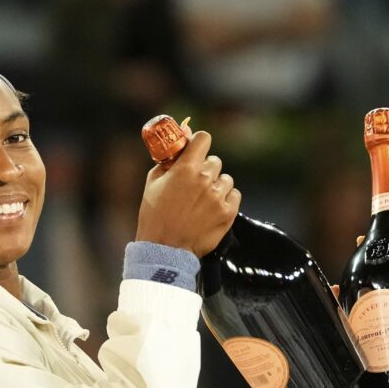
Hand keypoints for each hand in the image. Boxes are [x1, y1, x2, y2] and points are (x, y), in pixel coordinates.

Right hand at [136, 128, 240, 255]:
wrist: (165, 249)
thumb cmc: (155, 215)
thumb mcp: (153, 182)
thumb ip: (168, 160)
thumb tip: (180, 142)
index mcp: (185, 168)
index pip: (203, 138)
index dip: (200, 143)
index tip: (197, 150)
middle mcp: (205, 179)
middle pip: (215, 161)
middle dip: (206, 169)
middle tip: (195, 183)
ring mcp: (218, 197)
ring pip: (226, 179)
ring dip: (217, 185)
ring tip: (204, 199)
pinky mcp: (228, 213)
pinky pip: (235, 195)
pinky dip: (227, 199)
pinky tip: (213, 207)